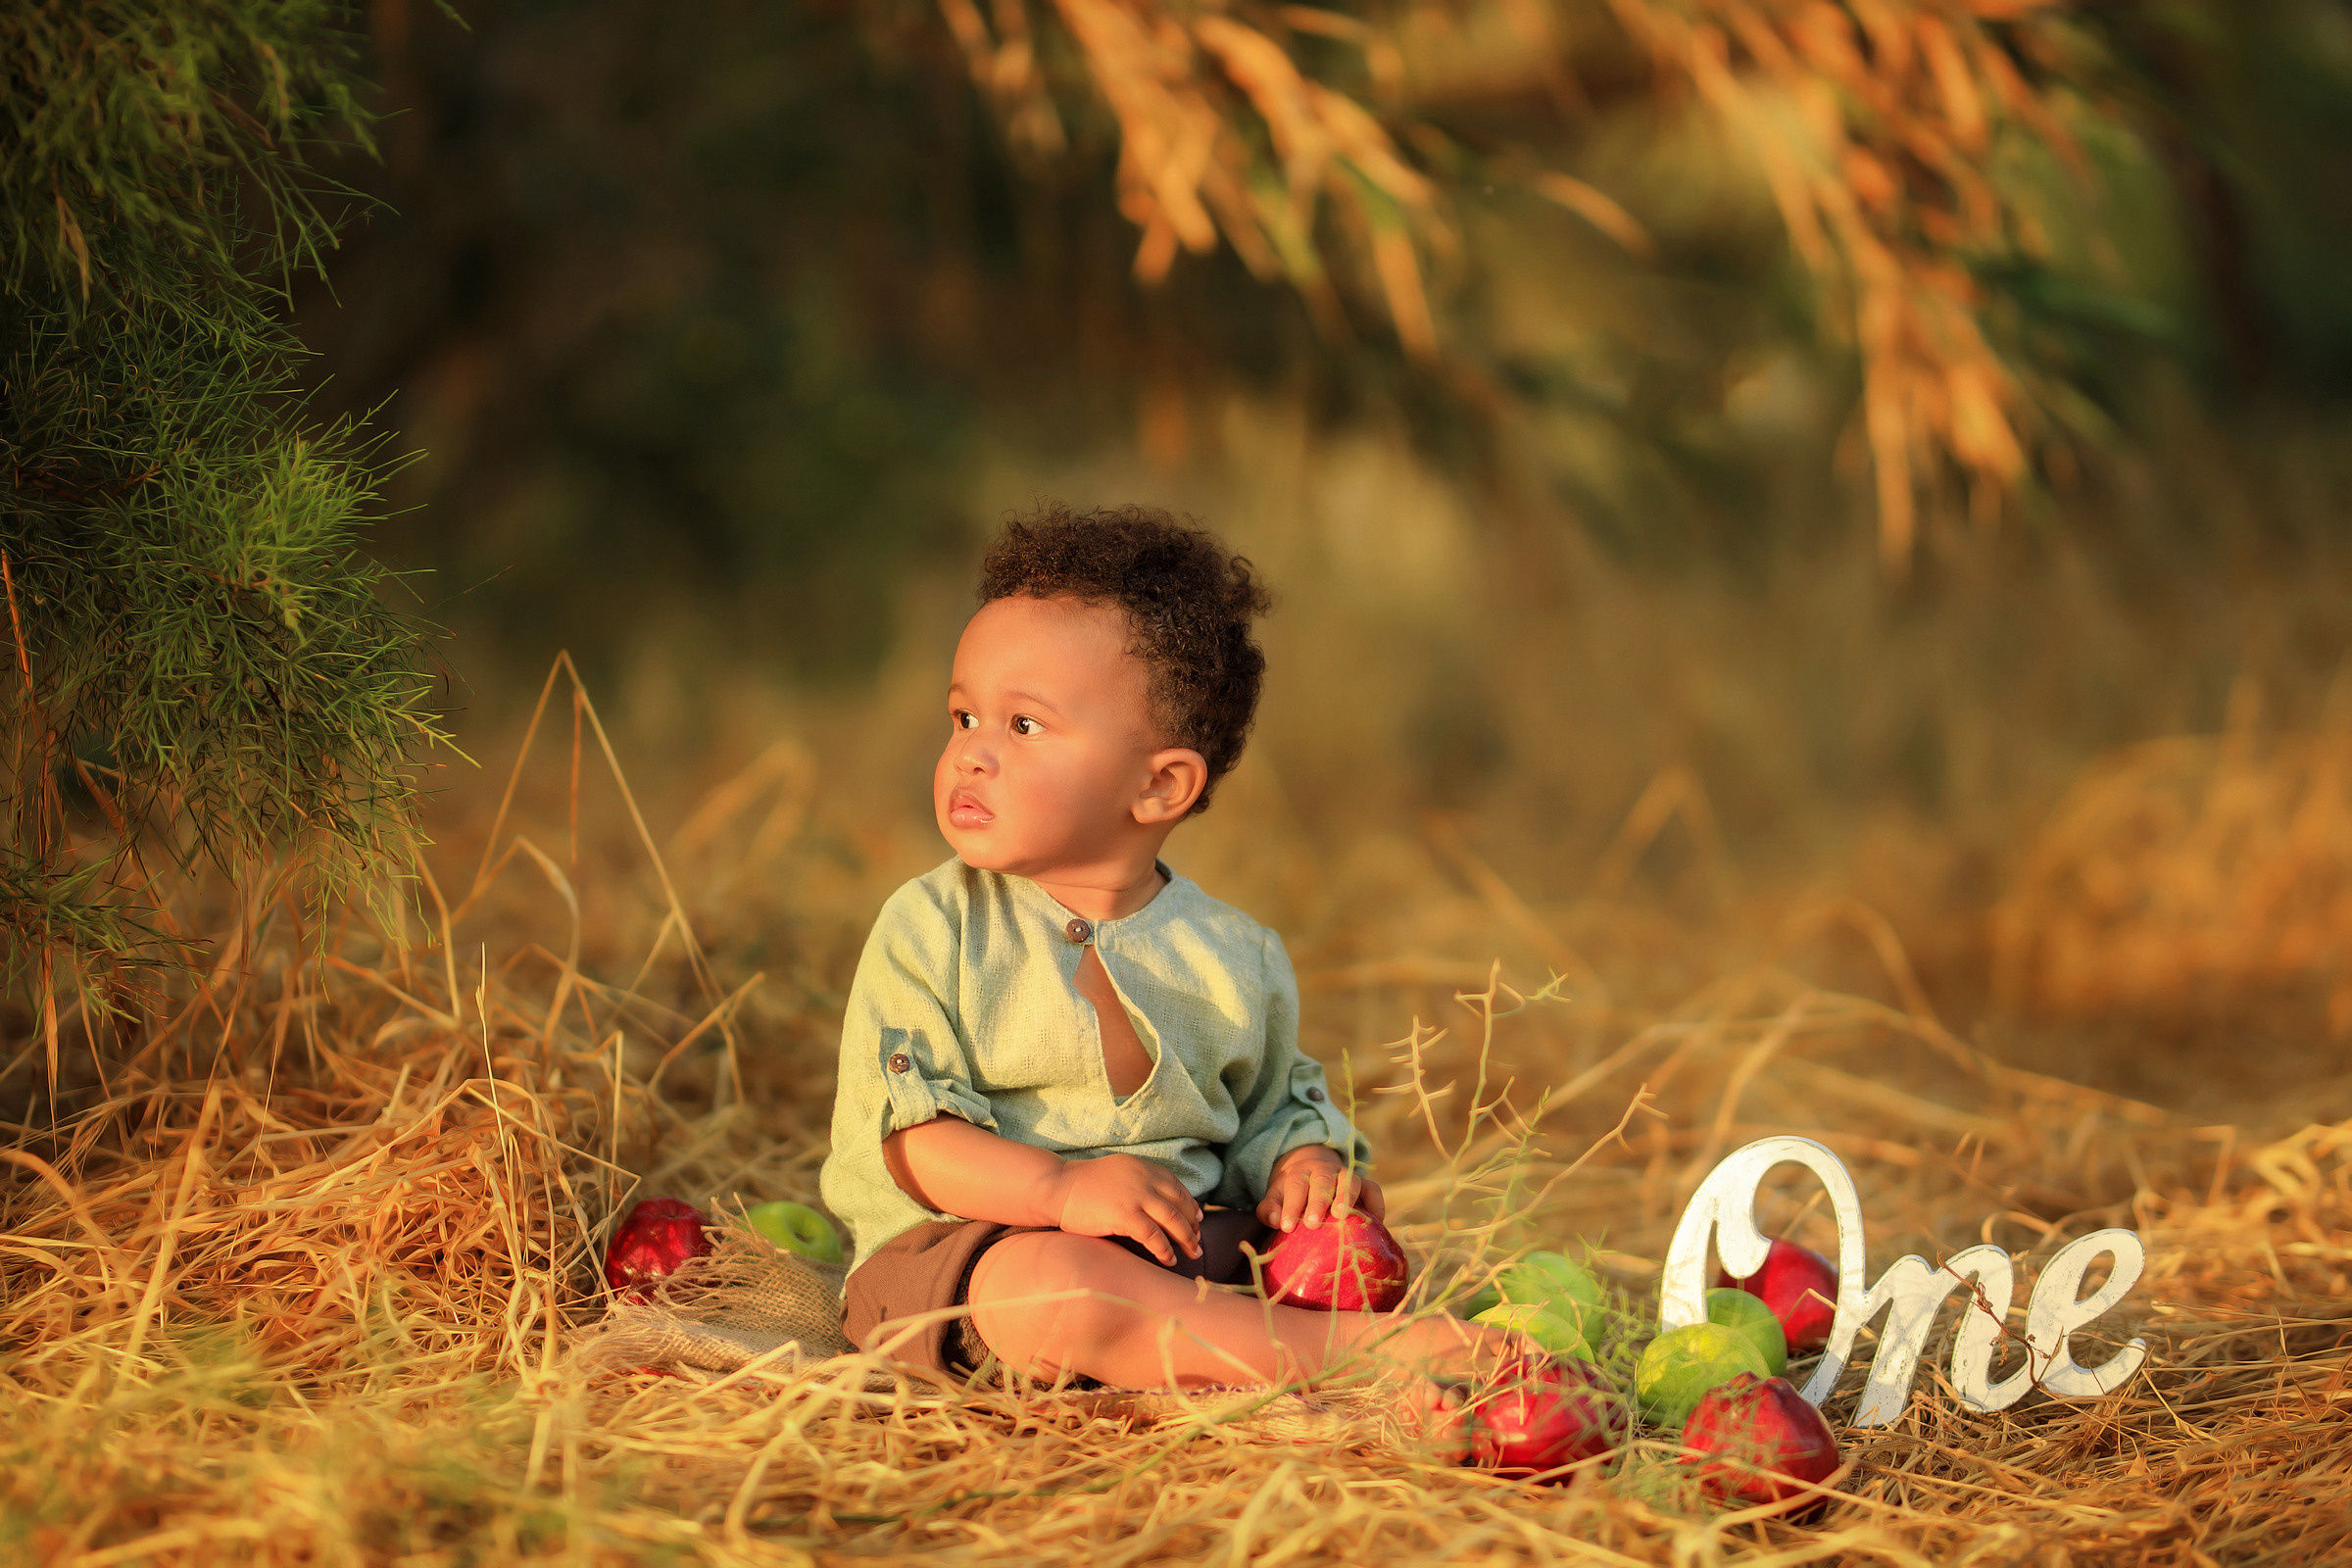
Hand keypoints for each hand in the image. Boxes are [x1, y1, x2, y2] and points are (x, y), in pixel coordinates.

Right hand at [1049, 1153, 1203, 1264]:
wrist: (1058, 1187)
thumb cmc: (1084, 1185)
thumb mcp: (1119, 1173)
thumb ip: (1140, 1182)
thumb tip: (1160, 1203)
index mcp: (1145, 1168)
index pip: (1178, 1188)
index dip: (1191, 1206)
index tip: (1197, 1221)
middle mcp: (1145, 1179)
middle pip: (1181, 1205)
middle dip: (1193, 1226)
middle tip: (1198, 1242)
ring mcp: (1136, 1196)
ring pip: (1173, 1221)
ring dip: (1186, 1240)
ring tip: (1192, 1253)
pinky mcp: (1125, 1215)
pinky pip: (1154, 1236)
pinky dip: (1165, 1250)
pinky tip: (1168, 1260)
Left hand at [1256, 1145, 1384, 1232]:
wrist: (1312, 1171)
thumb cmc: (1292, 1194)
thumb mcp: (1275, 1197)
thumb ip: (1269, 1209)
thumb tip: (1275, 1220)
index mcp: (1300, 1172)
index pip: (1295, 1185)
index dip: (1290, 1205)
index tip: (1286, 1227)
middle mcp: (1325, 1170)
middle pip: (1323, 1180)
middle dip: (1318, 1201)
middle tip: (1312, 1223)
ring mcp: (1346, 1176)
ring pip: (1350, 1179)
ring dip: (1346, 1196)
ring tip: (1342, 1216)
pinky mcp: (1364, 1185)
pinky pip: (1373, 1189)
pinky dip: (1376, 1203)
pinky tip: (1375, 1222)